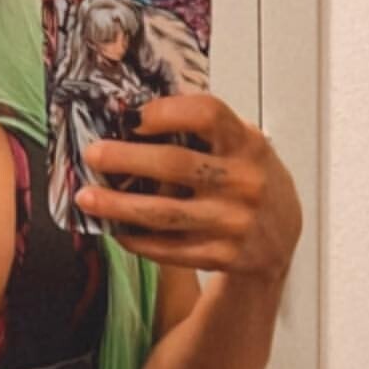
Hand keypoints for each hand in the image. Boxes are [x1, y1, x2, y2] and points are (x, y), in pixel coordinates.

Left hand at [74, 91, 302, 283]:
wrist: (281, 237)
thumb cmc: (250, 179)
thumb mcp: (244, 146)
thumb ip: (207, 131)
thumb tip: (140, 113)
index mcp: (248, 144)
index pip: (207, 115)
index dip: (167, 111)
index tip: (134, 115)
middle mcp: (244, 182)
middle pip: (174, 165)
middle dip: (126, 158)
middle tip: (92, 155)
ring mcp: (233, 223)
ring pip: (164, 214)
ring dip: (119, 206)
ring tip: (87, 198)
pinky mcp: (222, 256)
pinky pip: (169, 250)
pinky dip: (138, 240)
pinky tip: (116, 230)